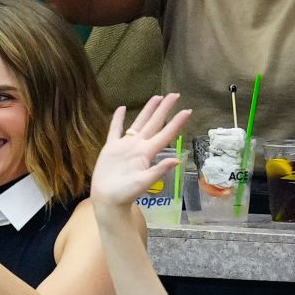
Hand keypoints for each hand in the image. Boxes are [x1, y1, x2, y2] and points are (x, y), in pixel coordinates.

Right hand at [90, 94, 190, 208]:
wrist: (107, 200)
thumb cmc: (125, 194)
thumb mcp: (143, 183)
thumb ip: (158, 171)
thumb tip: (177, 161)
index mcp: (147, 153)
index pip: (165, 134)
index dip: (176, 123)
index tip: (187, 110)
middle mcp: (138, 146)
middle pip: (154, 123)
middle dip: (164, 109)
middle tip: (174, 94)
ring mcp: (125, 146)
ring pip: (138, 123)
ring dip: (147, 110)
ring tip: (157, 97)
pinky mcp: (111, 148)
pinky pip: (115, 130)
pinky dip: (118, 120)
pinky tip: (122, 109)